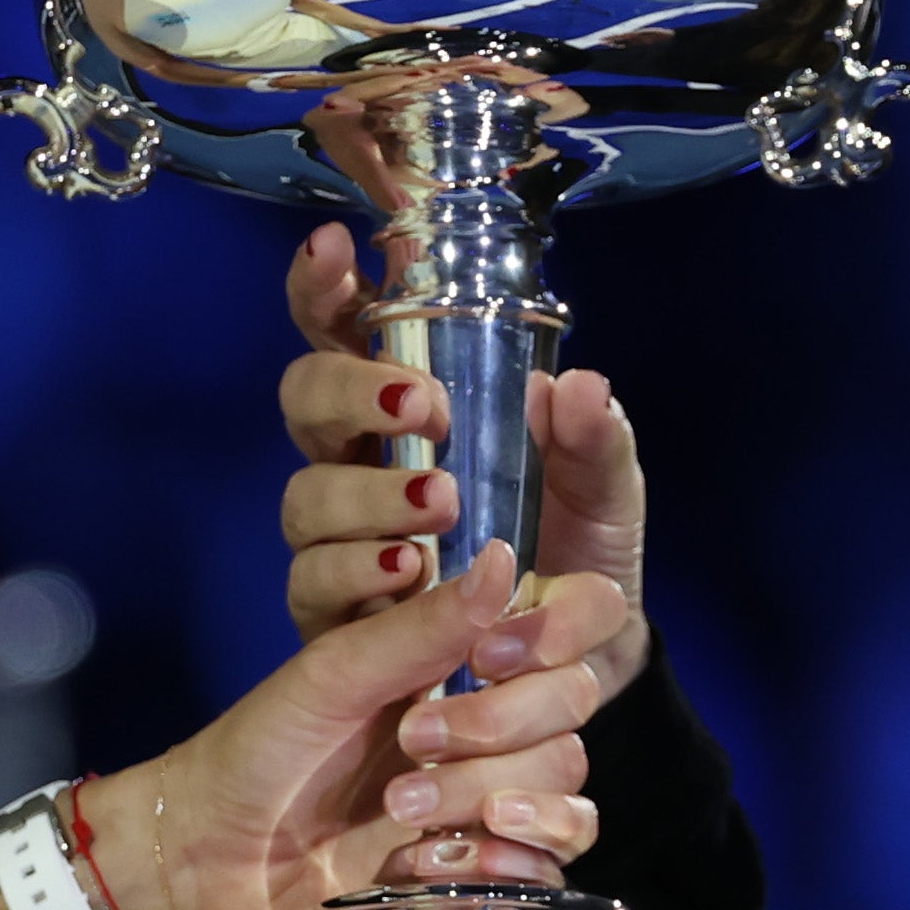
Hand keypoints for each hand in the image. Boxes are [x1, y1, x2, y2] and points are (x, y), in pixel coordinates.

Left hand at [115, 538, 631, 909]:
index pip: (572, 621)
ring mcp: (493, 793)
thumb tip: (506, 559)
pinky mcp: (487, 870)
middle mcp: (491, 718)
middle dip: (497, 724)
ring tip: (400, 814)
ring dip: (486, 792)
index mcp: (461, 655)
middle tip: (411, 742)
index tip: (490, 653)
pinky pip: (553, 861)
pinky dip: (508, 859)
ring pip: (564, 777)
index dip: (555, 631)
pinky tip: (434, 862)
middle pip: (572, 702)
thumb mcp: (335, 673)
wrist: (210, 859)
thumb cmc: (261, 749)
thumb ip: (422, 624)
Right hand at [276, 222, 651, 700]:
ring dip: (367, 494)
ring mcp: (339, 539)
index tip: (334, 249)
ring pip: (305, 498)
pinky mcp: (337, 615)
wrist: (584, 660)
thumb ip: (595, 436)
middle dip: (351, 392)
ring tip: (438, 502)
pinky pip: (315, 586)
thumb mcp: (604, 485)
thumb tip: (578, 386)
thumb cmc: (577, 545)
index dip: (323, 287)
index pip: (344, 330)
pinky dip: (360, 574)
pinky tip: (412, 570)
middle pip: (304, 402)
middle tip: (424, 407)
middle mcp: (359, 462)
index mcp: (407, 408)